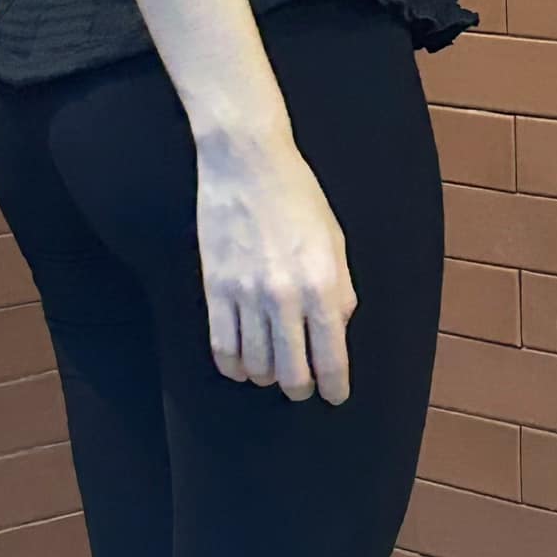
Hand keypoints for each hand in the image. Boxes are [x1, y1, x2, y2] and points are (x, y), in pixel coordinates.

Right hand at [196, 130, 357, 406]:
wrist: (246, 161)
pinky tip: (243, 363)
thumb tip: (337, 329)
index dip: (335, 387)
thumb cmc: (296, 195)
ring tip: (273, 367)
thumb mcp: (334, 239)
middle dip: (302, 388)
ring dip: (268, 376)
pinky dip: (235, 366)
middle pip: (292, 374)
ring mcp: (246, 295)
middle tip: (304, 384)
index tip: (335, 395)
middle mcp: (285, 296)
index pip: (331, 358)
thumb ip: (341, 288)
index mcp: (321, 283)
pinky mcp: (215, 289)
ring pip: (257, 367)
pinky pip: (223, 348)